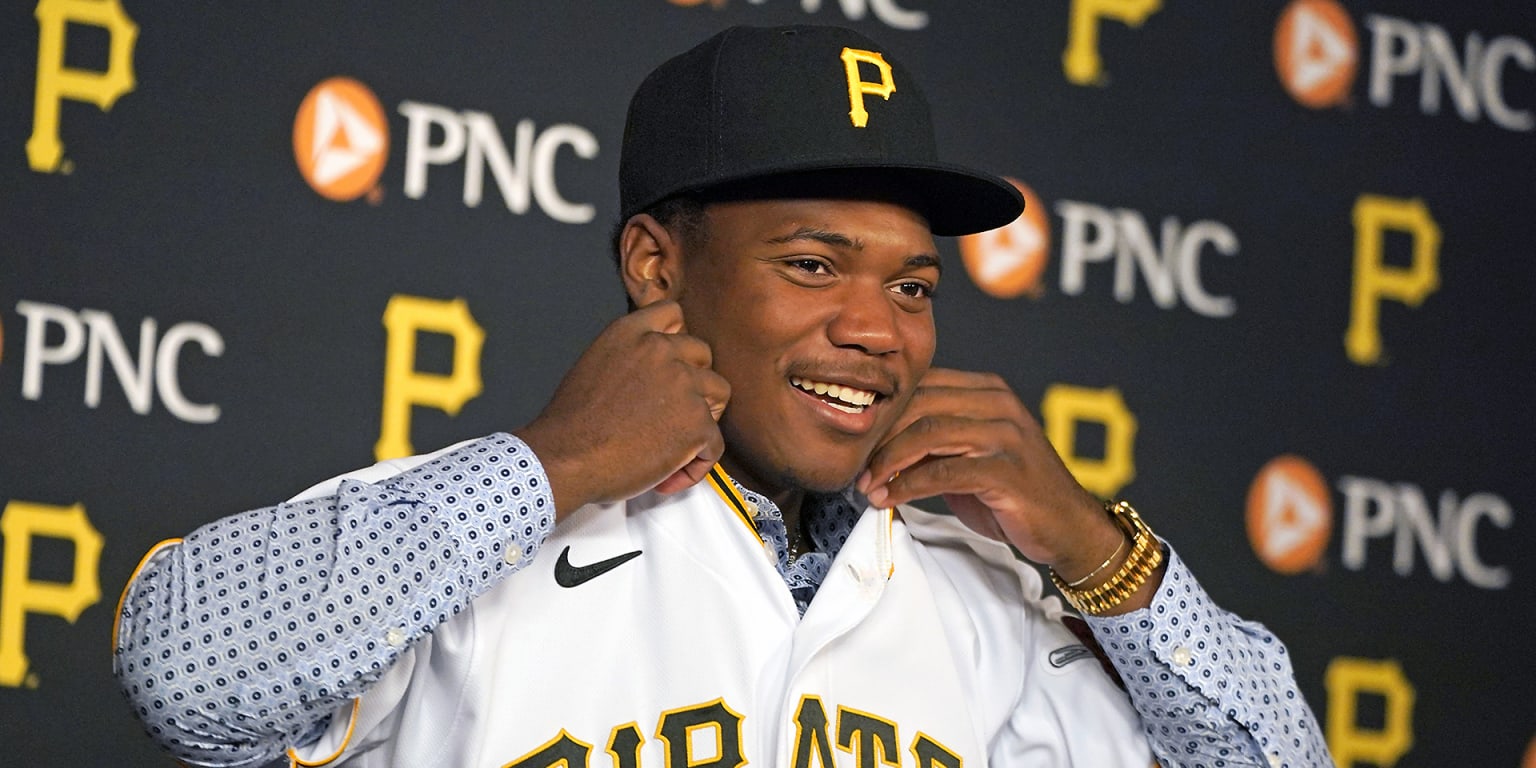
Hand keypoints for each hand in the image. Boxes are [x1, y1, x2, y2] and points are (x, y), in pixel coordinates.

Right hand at [514, 301, 729, 516]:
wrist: (567, 457)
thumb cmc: (572, 424)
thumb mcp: (595, 365)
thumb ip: (630, 357)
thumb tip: (652, 375)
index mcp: (632, 333)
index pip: (673, 315)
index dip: (677, 342)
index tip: (671, 365)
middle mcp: (661, 350)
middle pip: (703, 355)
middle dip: (694, 382)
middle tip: (672, 413)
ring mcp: (684, 385)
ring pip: (719, 394)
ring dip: (702, 418)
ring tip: (674, 445)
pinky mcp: (697, 422)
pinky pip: (714, 444)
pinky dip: (697, 464)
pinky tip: (667, 476)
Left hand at [856, 368, 1123, 578]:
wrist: (1069, 527)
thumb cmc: (1013, 493)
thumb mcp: (969, 457)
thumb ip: (933, 442)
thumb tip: (875, 447)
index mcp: (987, 390)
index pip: (921, 386)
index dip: (883, 413)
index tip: (857, 441)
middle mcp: (998, 403)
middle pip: (919, 405)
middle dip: (879, 438)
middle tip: (855, 469)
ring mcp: (1006, 434)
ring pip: (928, 433)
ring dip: (888, 463)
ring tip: (868, 487)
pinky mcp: (1008, 469)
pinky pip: (944, 471)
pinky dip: (908, 486)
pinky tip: (890, 498)